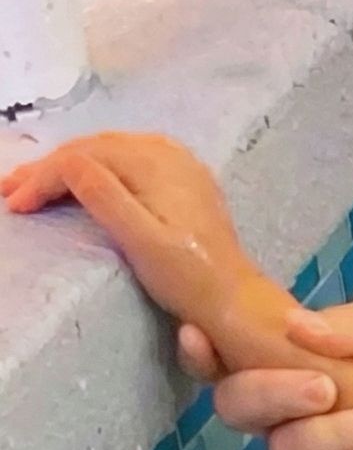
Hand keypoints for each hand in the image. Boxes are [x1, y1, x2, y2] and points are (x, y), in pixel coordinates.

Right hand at [2, 131, 239, 259]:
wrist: (234, 299)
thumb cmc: (187, 277)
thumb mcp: (141, 239)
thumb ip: (104, 196)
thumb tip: (67, 161)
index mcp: (156, 164)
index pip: (84, 158)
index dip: (44, 177)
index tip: (14, 204)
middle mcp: (168, 154)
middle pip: (95, 150)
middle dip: (49, 169)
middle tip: (9, 191)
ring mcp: (179, 165)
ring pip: (109, 153)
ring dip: (69, 167)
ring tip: (33, 185)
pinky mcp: (183, 182)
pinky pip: (127, 161)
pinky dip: (96, 169)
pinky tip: (79, 181)